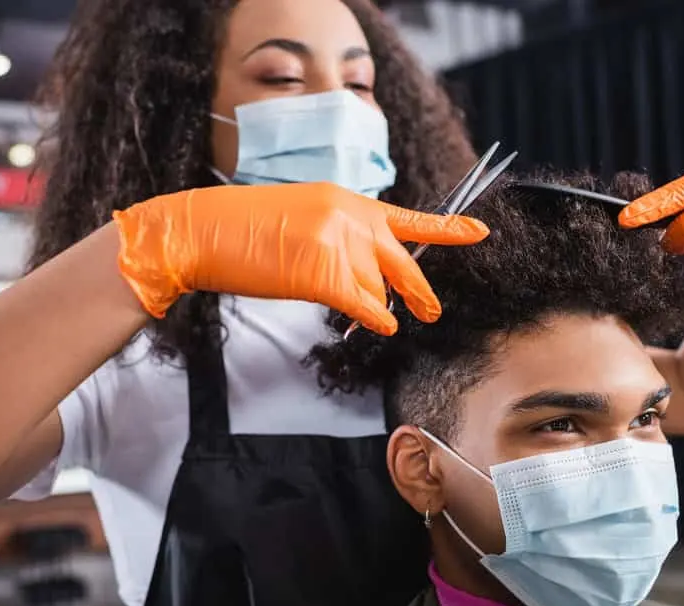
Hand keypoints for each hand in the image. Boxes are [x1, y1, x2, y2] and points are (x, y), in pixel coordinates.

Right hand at [113, 183, 487, 334]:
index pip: (408, 219)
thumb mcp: (304, 218)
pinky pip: (367, 306)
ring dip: (373, 307)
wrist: (203, 232)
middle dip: (419, 292)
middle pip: (403, 263)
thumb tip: (370, 273)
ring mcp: (340, 244)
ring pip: (379, 290)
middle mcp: (351, 218)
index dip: (448, 230)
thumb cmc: (244, 231)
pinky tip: (376, 325)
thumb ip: (343, 237)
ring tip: (359, 312)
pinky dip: (375, 320)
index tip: (481, 233)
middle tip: (431, 311)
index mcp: (348, 201)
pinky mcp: (326, 274)